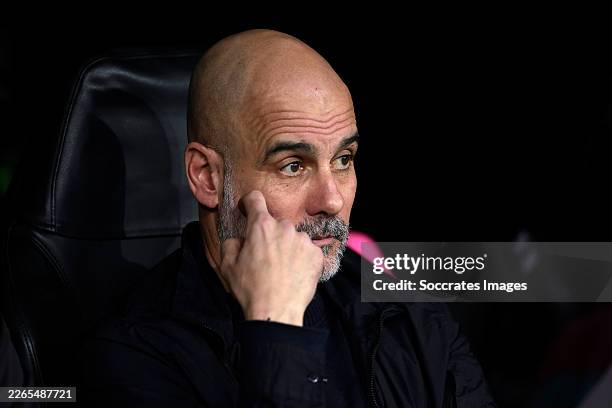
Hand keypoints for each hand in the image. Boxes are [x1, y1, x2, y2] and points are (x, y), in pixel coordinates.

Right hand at [219, 191, 323, 325]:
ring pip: (293, 237)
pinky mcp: (316, 254)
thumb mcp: (227, 265)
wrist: (277, 311)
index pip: (255, 199)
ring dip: (287, 247)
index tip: (248, 209)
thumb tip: (238, 239)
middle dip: (270, 235)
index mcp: (261, 226)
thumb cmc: (251, 289)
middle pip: (276, 223)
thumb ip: (231, 243)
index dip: (249, 203)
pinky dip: (301, 259)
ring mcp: (303, 240)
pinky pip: (307, 250)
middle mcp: (285, 228)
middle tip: (265, 256)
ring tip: (281, 269)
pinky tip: (293, 273)